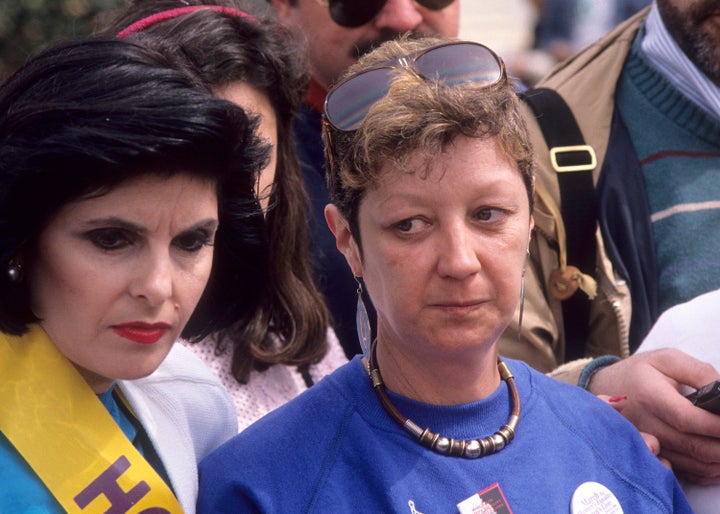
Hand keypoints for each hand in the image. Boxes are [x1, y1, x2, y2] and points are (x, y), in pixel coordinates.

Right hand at [588, 349, 719, 483]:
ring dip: (718, 460)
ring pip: (693, 463)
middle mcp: (645, 424)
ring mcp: (646, 443)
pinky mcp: (651, 456)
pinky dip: (708, 470)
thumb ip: (699, 373)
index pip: (686, 418)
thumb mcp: (668, 360)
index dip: (716, 425)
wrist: (607, 388)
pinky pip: (686, 471)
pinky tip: (717, 460)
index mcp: (649, 395)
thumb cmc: (642, 373)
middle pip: (692, 446)